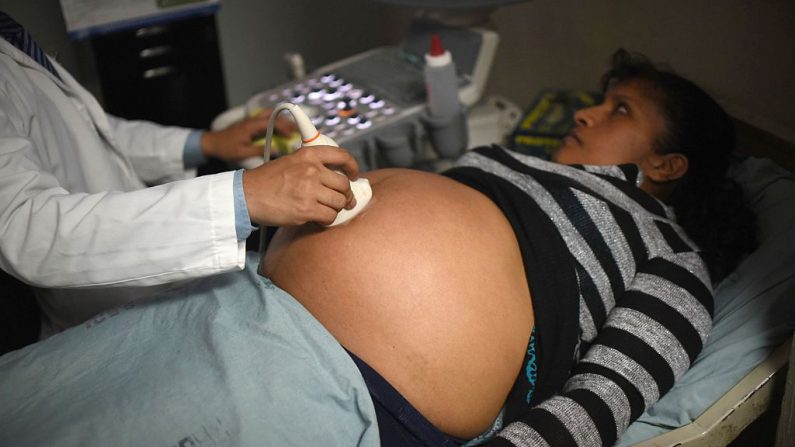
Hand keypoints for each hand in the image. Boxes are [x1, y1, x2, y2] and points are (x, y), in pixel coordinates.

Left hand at [201, 109, 295, 161]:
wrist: (212, 142)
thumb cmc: (225, 147)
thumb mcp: (243, 152)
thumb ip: (260, 151)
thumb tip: (277, 150)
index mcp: (252, 125)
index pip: (273, 122)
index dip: (285, 127)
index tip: (293, 134)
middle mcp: (253, 120)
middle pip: (274, 115)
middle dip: (287, 120)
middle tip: (298, 128)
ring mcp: (251, 120)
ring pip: (270, 114)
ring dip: (281, 119)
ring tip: (292, 127)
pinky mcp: (250, 124)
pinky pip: (266, 119)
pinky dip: (275, 121)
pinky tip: (280, 128)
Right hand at [242, 146, 359, 225]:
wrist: (247, 195)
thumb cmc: (266, 180)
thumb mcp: (290, 162)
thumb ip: (311, 165)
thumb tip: (334, 178)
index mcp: (308, 155)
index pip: (341, 155)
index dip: (353, 166)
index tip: (355, 174)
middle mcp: (311, 170)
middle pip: (344, 184)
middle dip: (346, 194)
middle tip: (344, 200)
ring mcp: (310, 190)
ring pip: (339, 202)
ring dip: (335, 208)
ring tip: (326, 210)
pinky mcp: (306, 210)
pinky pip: (329, 216)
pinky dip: (327, 220)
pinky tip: (319, 218)